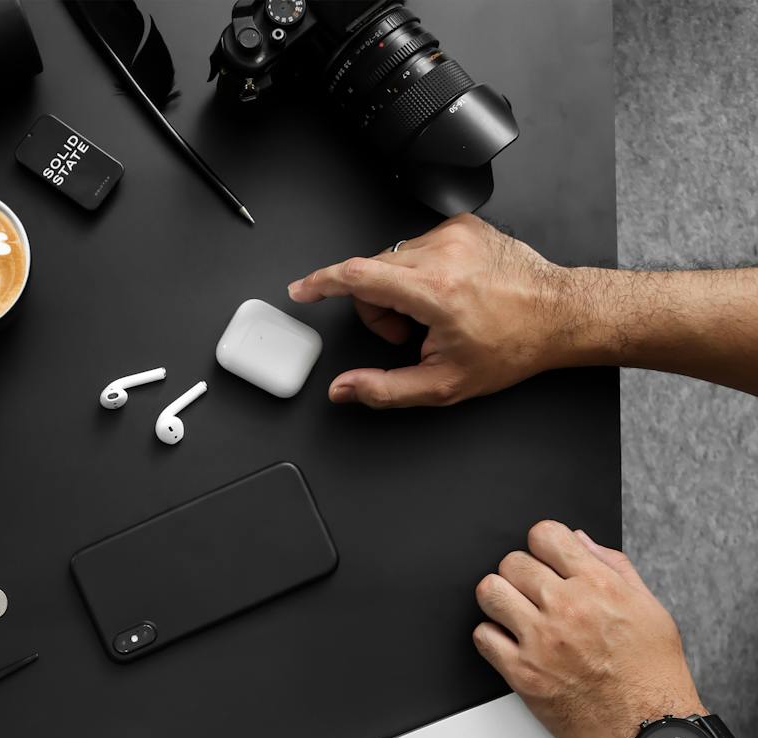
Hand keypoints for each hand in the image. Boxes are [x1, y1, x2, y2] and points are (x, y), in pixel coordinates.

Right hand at [287, 214, 577, 408]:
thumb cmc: (510, 347)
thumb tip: (344, 390)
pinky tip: (447, 293)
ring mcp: (454, 234)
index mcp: (434, 291)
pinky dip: (420, 273)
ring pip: (392, 259)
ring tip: (433, 315)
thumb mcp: (443, 385)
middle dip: (377, 308)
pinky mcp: (464, 226)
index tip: (302, 290)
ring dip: (398, 290)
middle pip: (371, 272)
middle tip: (408, 334)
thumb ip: (384, 390)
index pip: (358, 275)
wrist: (557, 316)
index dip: (321, 283)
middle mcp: (442, 253)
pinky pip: (418, 247)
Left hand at [472, 521, 704, 737]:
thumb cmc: (653, 675)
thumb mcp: (650, 609)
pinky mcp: (522, 673)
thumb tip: (579, 542)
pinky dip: (491, 636)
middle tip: (532, 593)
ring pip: (489, 592)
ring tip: (515, 613)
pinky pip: (482, 636)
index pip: (545, 535)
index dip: (541, 545)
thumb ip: (614, 568)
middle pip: (512, 562)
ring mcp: (541, 640)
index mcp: (599, 586)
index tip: (543, 558)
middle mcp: (566, 607)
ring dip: (499, 599)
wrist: (649, 729)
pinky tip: (510, 643)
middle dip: (520, 574)